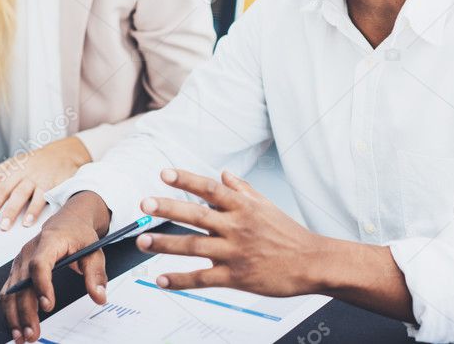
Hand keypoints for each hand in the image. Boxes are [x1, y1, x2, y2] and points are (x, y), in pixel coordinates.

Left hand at [0, 136, 91, 229]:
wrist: (65, 152)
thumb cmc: (34, 162)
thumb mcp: (12, 165)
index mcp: (9, 168)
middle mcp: (21, 172)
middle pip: (4, 189)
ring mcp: (37, 178)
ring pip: (22, 195)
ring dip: (13, 211)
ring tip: (4, 226)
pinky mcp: (52, 184)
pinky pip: (42, 199)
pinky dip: (34, 211)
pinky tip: (28, 222)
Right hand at [0, 191, 111, 343]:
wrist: (68, 221)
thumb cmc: (79, 234)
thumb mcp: (94, 250)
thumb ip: (96, 274)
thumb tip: (99, 296)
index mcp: (49, 242)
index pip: (40, 264)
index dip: (42, 285)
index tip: (48, 306)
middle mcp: (29, 251)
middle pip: (22, 283)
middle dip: (26, 311)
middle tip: (33, 333)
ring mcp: (20, 261)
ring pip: (11, 291)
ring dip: (14, 316)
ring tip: (23, 337)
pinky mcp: (17, 270)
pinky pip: (8, 292)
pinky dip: (10, 310)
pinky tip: (17, 326)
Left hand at [135, 168, 321, 296]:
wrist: (311, 263)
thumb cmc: (288, 233)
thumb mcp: (266, 205)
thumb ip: (242, 189)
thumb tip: (223, 174)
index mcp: (243, 207)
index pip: (210, 188)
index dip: (186, 179)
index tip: (164, 172)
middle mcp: (236, 226)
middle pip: (196, 215)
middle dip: (168, 208)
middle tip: (144, 204)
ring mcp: (235, 252)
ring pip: (194, 247)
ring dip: (165, 244)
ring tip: (141, 241)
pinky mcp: (235, 277)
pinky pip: (202, 278)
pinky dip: (180, 280)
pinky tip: (161, 280)